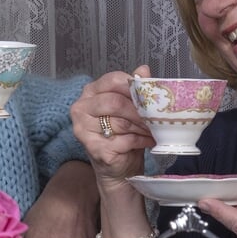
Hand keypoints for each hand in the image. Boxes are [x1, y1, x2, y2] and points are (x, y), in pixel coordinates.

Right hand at [69, 66, 153, 193]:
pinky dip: (141, 141)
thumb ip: (134, 89)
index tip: (149, 94)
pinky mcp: (94, 148)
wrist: (118, 167)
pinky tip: (148, 141)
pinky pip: (124, 140)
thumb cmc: (123, 135)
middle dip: (139, 110)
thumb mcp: (130, 108)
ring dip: (142, 127)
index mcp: (90, 93)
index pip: (112, 80)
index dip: (133, 86)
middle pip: (115, 102)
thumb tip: (143, 70)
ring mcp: (84, 130)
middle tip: (155, 116)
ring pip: (121, 123)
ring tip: (153, 129)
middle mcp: (81, 108)